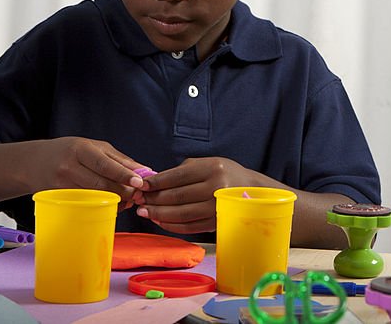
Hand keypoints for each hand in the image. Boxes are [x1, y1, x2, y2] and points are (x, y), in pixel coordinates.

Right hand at [31, 137, 145, 207]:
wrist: (32, 162)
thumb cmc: (69, 151)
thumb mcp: (94, 147)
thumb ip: (119, 159)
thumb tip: (144, 171)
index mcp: (80, 149)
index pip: (104, 164)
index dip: (123, 174)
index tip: (140, 182)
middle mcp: (69, 167)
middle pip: (101, 184)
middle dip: (123, 191)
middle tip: (138, 194)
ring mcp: (61, 185)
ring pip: (94, 198)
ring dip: (115, 201)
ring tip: (128, 199)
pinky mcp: (58, 200)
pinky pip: (85, 205)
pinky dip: (102, 206)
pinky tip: (111, 204)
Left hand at [133, 157, 256, 233]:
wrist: (251, 189)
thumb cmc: (224, 174)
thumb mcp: (208, 163)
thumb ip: (183, 171)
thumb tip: (154, 182)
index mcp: (213, 168)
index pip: (177, 176)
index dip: (156, 182)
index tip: (141, 185)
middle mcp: (216, 187)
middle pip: (177, 196)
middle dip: (154, 199)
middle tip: (138, 200)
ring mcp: (217, 207)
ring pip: (181, 214)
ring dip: (159, 214)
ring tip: (144, 212)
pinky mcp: (216, 222)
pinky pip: (189, 226)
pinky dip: (171, 225)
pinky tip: (160, 221)